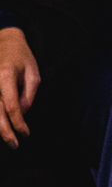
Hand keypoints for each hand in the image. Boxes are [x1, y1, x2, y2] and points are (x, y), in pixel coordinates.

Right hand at [0, 27, 39, 148]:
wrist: (4, 42)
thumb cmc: (22, 57)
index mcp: (4, 76)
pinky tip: (0, 128)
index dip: (18, 123)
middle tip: (15, 145)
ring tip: (7, 140)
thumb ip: (29, 93)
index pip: (11, 106)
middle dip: (4, 131)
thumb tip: (23, 112)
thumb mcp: (33, 73)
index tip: (26, 133)